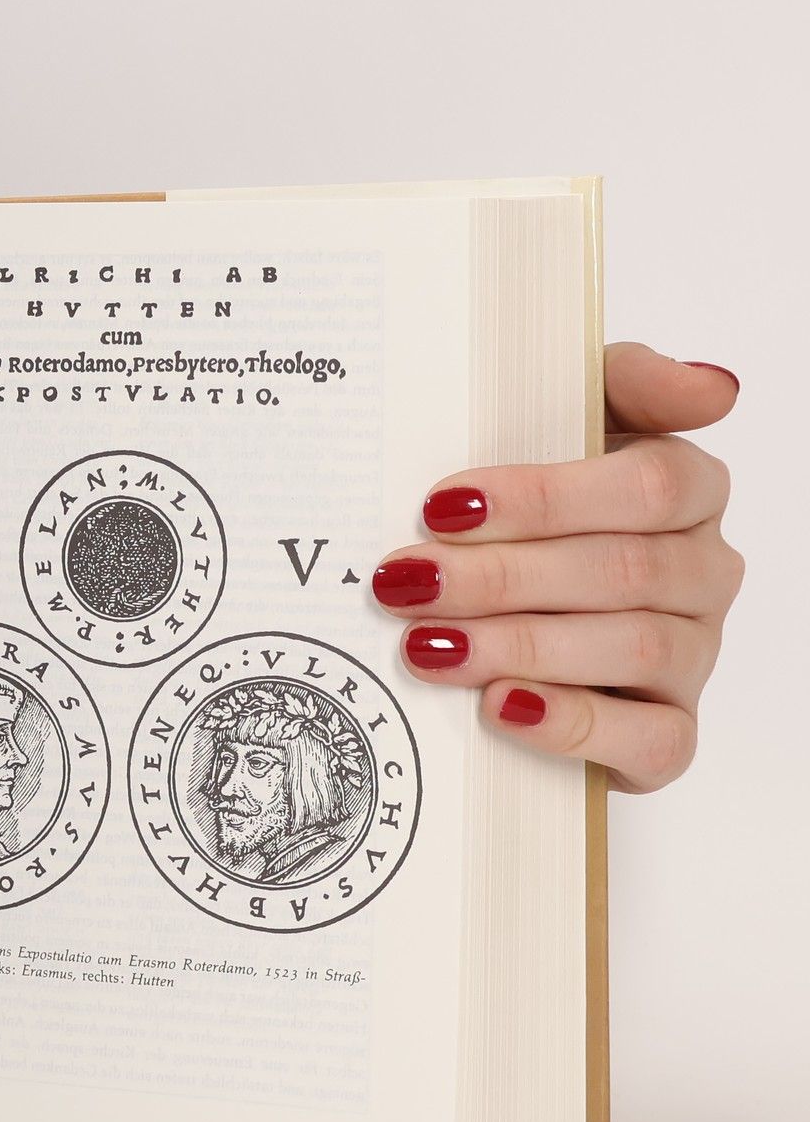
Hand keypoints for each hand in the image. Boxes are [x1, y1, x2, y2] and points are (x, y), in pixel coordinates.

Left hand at [377, 345, 741, 792]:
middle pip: (622, 571)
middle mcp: (703, 570)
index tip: (442, 506)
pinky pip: (653, 740)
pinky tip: (500, 707)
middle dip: (501, 577)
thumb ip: (629, 381)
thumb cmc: (537, 499)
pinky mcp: (669, 728)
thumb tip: (714, 386)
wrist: (518, 595)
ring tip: (425, 644)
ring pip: (633, 649)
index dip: (542, 497)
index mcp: (688, 488)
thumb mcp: (566, 417)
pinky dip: (573, 724)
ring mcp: (693, 653)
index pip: (647, 485)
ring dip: (518, 646)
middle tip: (407, 582)